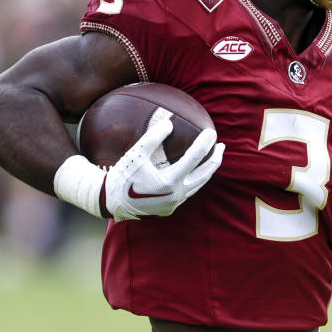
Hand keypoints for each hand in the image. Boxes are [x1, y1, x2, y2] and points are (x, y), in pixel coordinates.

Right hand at [100, 108, 223, 220]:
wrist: (110, 202)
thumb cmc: (122, 175)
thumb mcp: (135, 154)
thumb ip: (153, 137)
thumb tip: (170, 123)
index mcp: (170, 181)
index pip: (195, 158)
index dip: (205, 143)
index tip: (211, 131)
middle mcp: (176, 194)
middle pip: (205, 174)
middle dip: (216, 158)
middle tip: (221, 145)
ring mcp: (175, 203)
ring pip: (199, 185)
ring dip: (207, 170)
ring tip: (211, 157)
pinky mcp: (170, 208)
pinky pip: (188, 192)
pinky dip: (194, 180)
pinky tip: (193, 171)